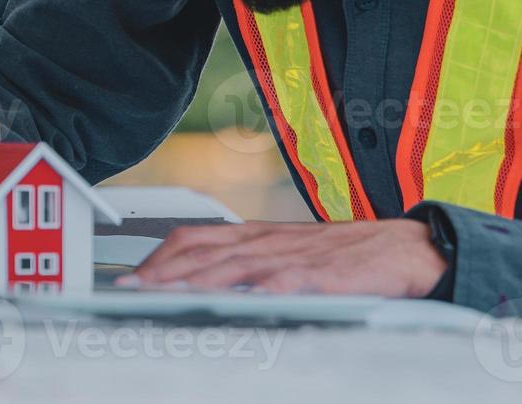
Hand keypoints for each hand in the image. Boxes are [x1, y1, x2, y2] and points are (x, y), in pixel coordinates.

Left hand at [120, 219, 446, 296]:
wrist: (407, 248)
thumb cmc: (345, 255)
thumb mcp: (287, 254)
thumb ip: (249, 267)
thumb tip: (205, 286)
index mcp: (255, 235)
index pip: (194, 237)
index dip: (158, 256)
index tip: (131, 277)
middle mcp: (266, 241)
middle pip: (202, 252)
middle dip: (162, 272)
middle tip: (131, 291)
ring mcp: (293, 257)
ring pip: (232, 265)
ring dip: (193, 281)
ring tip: (163, 295)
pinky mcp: (323, 275)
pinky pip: (284, 281)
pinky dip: (257, 290)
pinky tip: (235, 301)